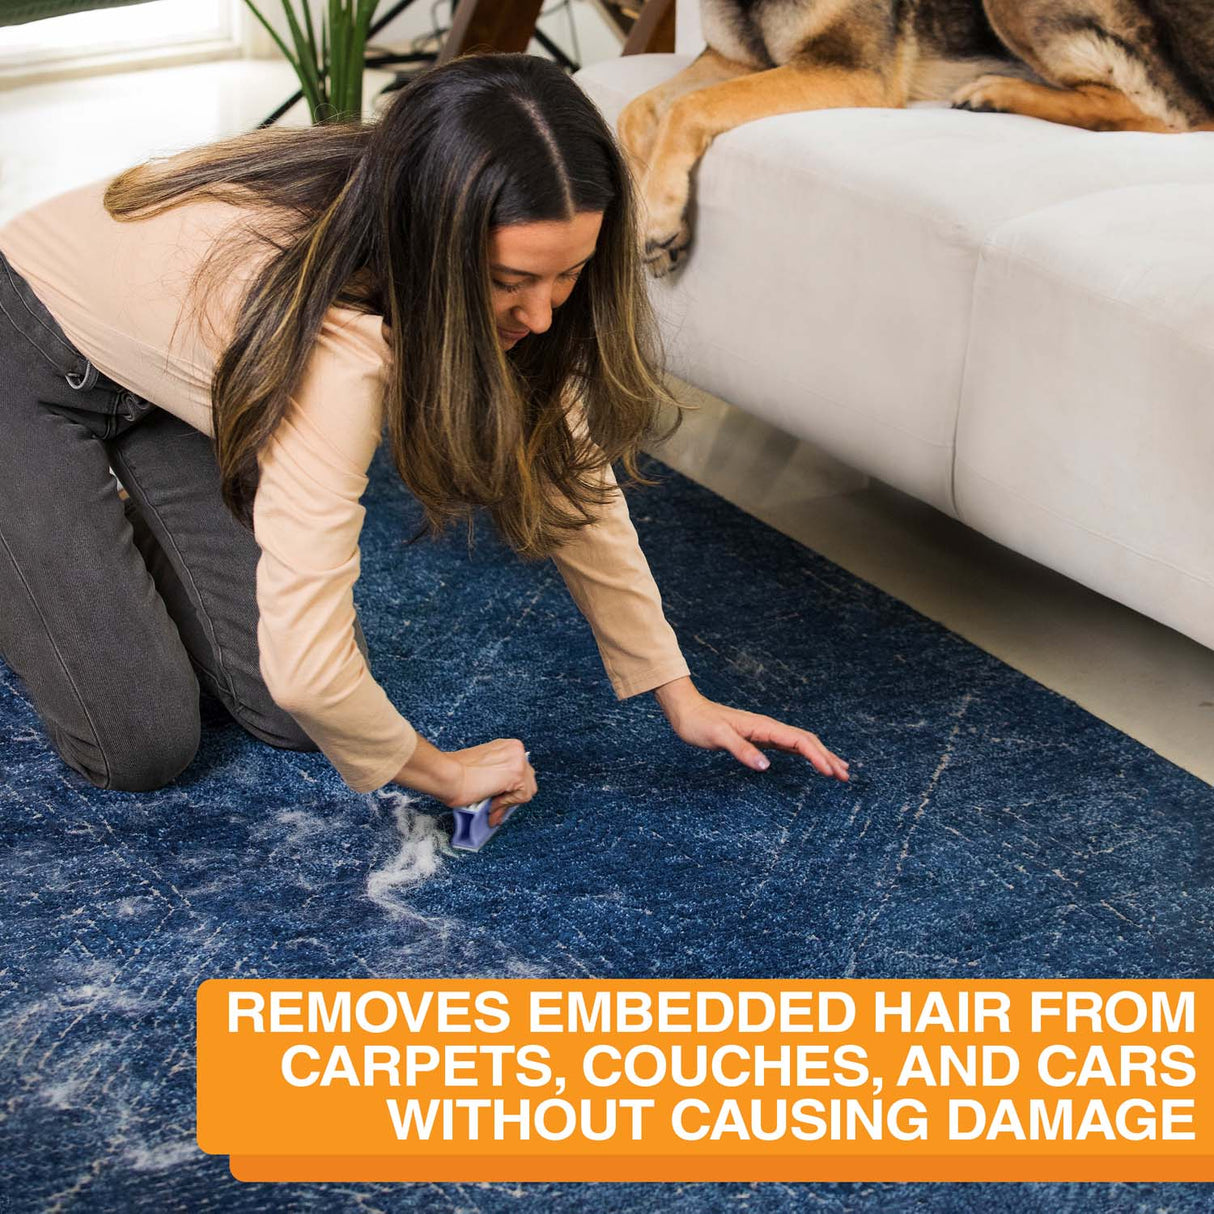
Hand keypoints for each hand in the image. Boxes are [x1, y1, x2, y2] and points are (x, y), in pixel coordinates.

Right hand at [443, 738, 536, 827]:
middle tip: (496, 808)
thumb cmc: (454, 773)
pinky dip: (507, 805)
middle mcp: (514, 749)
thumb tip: (502, 796)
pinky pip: (522, 796)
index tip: (498, 801)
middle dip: (512, 797)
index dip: (509, 790)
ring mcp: (517, 760)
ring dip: (509, 802)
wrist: (447, 774)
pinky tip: (492, 805)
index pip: (520, 771)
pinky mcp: (516, 773)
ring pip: (527, 789)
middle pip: (527, 779)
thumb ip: (496, 778)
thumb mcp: (481, 770)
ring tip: (491, 808)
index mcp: (505, 746)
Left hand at [653, 677, 849, 780]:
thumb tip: (766, 766)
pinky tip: (810, 761)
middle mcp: (768, 727)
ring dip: (821, 755)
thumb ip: (741, 750)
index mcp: (763, 726)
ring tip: (839, 770)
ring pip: (801, 743)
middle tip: (846, 777)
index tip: (832, 773)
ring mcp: (764, 732)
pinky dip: (805, 754)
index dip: (818, 757)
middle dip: (827, 758)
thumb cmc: (699, 723)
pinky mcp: (758, 737)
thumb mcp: (718, 737)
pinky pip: (788, 746)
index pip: (799, 742)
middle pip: (807, 741)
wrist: (685, 710)